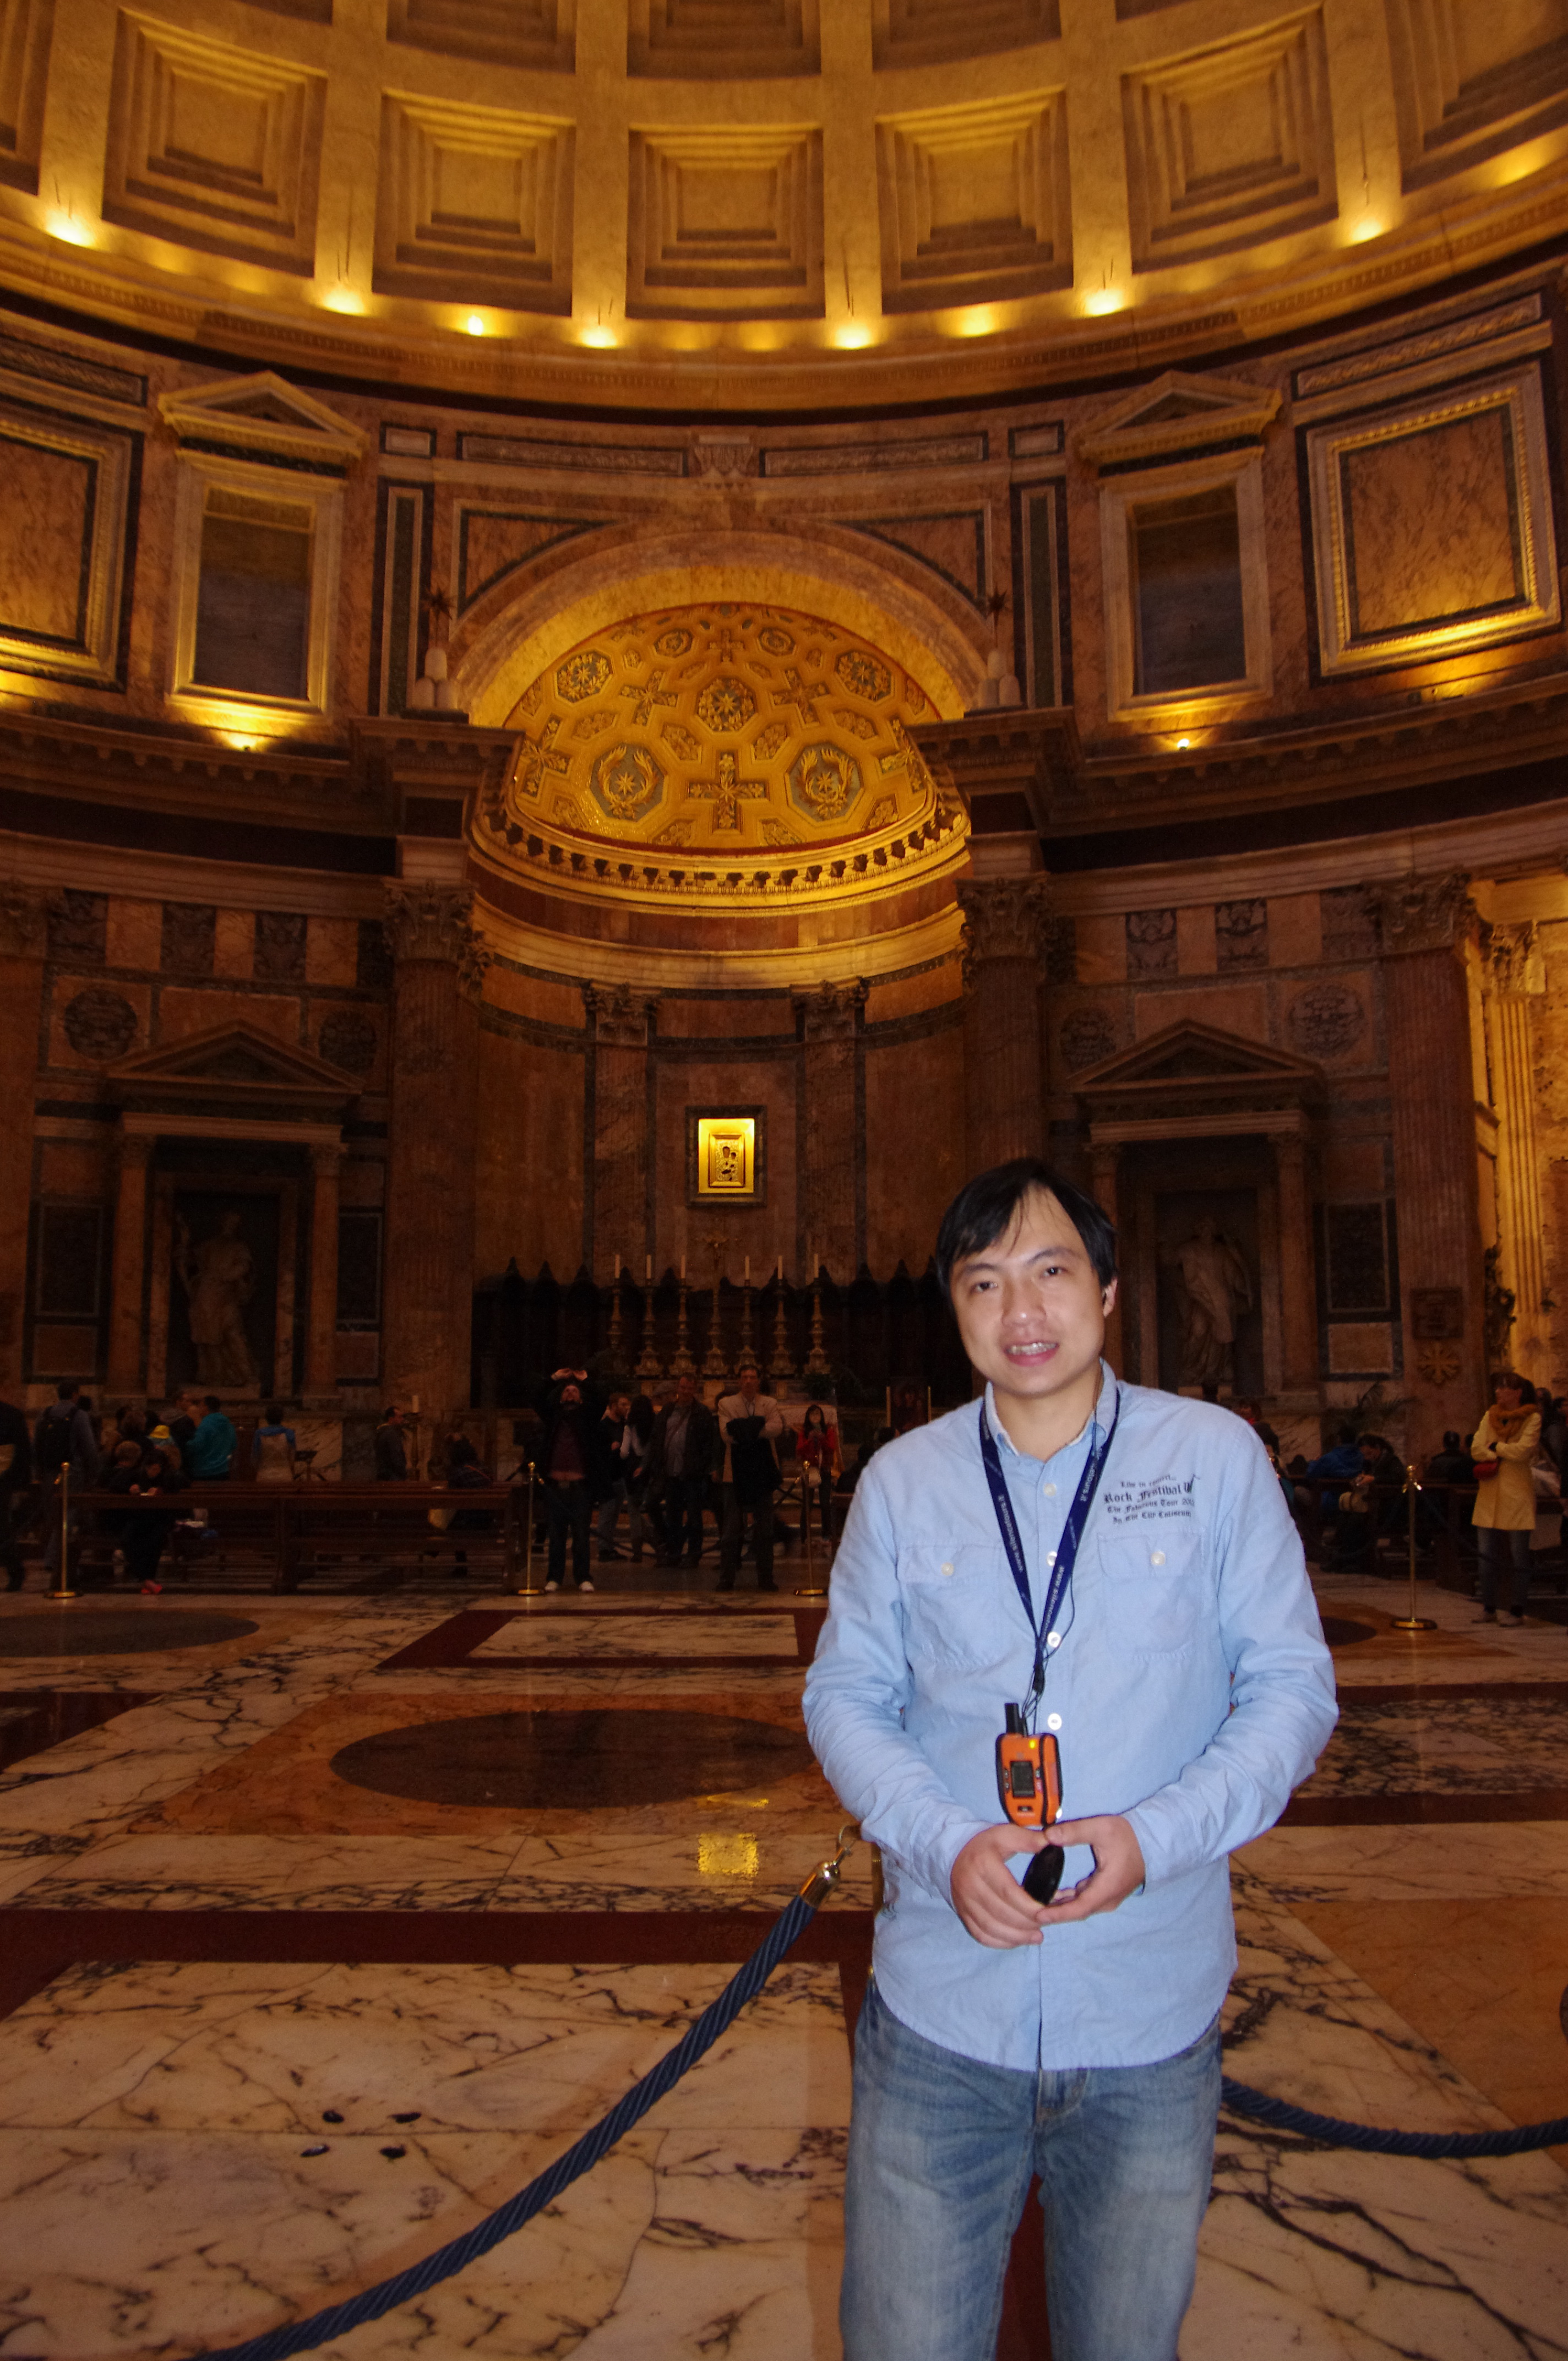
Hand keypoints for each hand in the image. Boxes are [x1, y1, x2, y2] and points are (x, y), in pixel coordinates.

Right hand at [950, 1823, 1053, 1947]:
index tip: (1047, 1911)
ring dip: (1016, 1937)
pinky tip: (1017, 1940)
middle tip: (1046, 1922)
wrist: (954, 1853)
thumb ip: (1029, 1840)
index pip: (1008, 1892)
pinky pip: (981, 1935)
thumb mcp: (1005, 1834)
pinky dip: (1000, 1942)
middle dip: (1027, 1923)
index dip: (1029, 1906)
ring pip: (991, 1929)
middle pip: (1001, 1913)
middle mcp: (970, 1886)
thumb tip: (1054, 1843)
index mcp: (983, 1865)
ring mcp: (964, 1903)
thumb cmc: (985, 1845)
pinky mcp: (963, 1914)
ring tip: (1037, 1936)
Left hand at [1034, 1815, 1145, 1924]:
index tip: (1038, 1915)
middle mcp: (1107, 1899)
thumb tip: (1048, 1835)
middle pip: (1078, 1912)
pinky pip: (1085, 1903)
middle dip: (1055, 1914)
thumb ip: (1074, 1832)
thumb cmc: (1127, 1837)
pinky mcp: (1106, 1894)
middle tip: (1029, 1911)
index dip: (1058, 1914)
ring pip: (1081, 1909)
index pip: (1079, 1908)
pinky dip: (1069, 1902)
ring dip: (1061, 1908)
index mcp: (1107, 1887)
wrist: (1150, 1843)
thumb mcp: (1100, 1828)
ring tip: (1036, 1904)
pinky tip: (1054, 1895)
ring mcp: (1108, 1898)